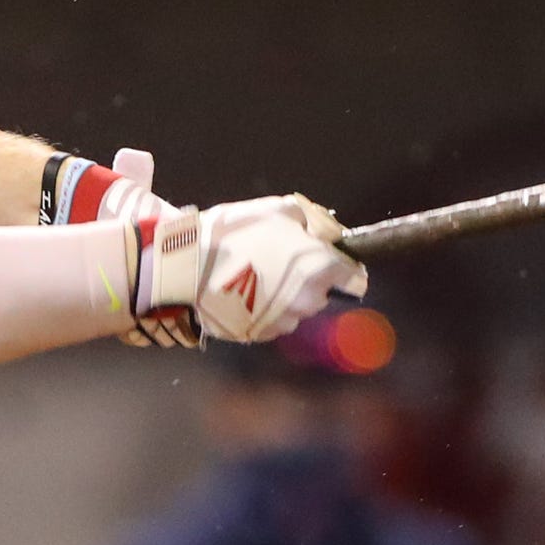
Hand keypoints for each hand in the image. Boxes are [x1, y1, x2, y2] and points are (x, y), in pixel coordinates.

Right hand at [126, 193, 367, 346]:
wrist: (190, 268)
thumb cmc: (236, 234)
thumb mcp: (277, 209)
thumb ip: (310, 220)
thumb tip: (324, 231)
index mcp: (319, 268)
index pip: (354, 278)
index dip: (345, 268)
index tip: (333, 262)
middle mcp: (308, 300)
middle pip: (322, 293)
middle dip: (309, 280)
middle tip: (282, 261)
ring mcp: (284, 321)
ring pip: (297, 309)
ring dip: (286, 296)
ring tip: (259, 276)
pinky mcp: (261, 334)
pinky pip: (273, 321)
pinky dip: (265, 309)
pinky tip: (246, 292)